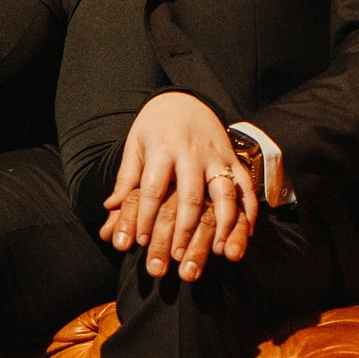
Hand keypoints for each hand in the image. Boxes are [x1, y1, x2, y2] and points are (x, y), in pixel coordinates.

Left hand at [102, 92, 257, 277]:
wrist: (183, 100)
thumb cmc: (153, 129)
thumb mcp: (134, 147)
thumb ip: (125, 179)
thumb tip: (109, 209)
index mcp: (161, 149)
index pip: (153, 188)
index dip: (146, 217)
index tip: (140, 241)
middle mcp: (191, 153)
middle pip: (190, 196)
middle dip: (184, 229)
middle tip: (178, 257)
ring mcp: (216, 156)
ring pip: (224, 193)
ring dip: (222, 224)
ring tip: (216, 251)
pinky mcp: (233, 159)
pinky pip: (246, 186)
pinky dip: (249, 210)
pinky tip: (246, 233)